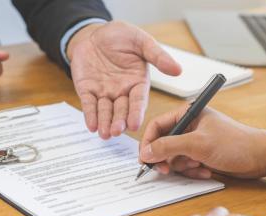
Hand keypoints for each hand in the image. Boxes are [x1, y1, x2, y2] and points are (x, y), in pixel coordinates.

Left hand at [67, 21, 181, 139]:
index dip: (136, 112)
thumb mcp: (141, 41)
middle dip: (119, 121)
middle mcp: (122, 91)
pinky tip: (91, 126)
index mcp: (137, 82)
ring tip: (105, 133)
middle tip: (117, 131)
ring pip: (106, 111)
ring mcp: (104, 92)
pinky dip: (90, 115)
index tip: (135, 124)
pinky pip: (89, 105)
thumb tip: (177, 70)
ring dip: (105, 122)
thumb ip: (157, 56)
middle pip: (122, 110)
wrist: (95, 33)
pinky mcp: (88, 91)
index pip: (138, 100)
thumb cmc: (120, 36)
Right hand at [139, 106, 265, 178]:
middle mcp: (190, 126)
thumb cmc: (235, 144)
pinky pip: (186, 165)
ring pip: (174, 158)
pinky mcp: (202, 155)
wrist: (260, 158)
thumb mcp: (197, 144)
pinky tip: (206, 171)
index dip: (149, 142)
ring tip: (197, 167)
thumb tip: (147, 152)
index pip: (157, 125)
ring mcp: (196, 141)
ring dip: (183, 167)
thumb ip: (169, 147)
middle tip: (167, 170)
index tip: (145, 158)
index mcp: (188, 114)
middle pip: (164, 143)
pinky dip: (193, 171)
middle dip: (166, 159)